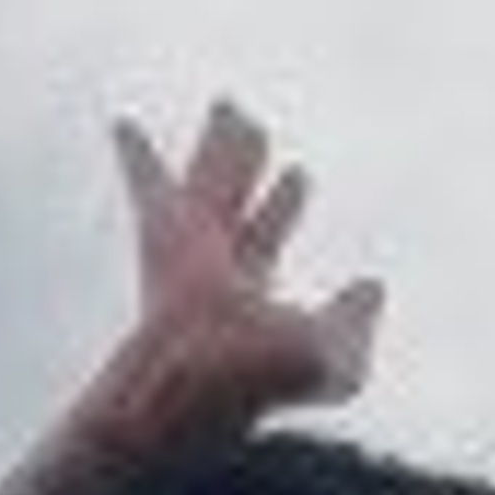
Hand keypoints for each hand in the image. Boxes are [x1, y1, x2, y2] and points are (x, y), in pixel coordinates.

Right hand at [95, 95, 383, 449]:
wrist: (203, 389)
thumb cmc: (263, 387)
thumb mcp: (335, 358)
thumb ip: (352, 321)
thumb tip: (372, 286)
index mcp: (245, 295)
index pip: (262, 238)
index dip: (279, 206)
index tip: (297, 175)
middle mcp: (213, 269)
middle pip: (232, 199)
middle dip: (245, 161)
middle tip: (251, 125)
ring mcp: (189, 253)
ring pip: (210, 179)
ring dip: (221, 144)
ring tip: (229, 105)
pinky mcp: (163, 239)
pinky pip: (149, 185)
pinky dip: (137, 157)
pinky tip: (123, 124)